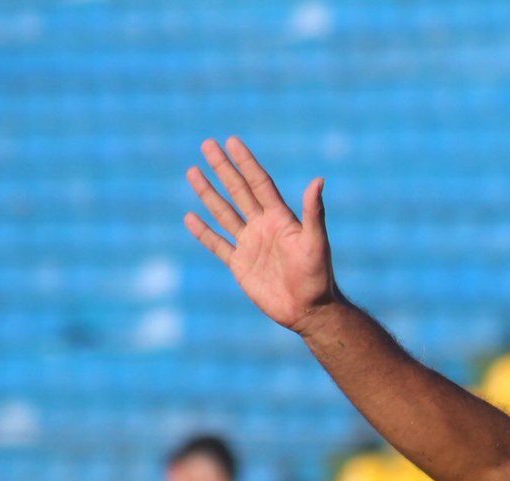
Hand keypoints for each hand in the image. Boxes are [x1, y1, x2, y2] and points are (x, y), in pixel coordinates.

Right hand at [184, 136, 338, 330]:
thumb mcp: (316, 242)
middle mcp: (263, 227)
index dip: (246, 162)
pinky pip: (217, 244)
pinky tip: (190, 217)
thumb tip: (319, 179)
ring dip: (209, 193)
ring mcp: (250, 245)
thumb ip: (313, 212)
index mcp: (281, 219)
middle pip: (238, 191)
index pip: (259, 183)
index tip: (232, 141)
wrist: (309, 310)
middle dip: (223, 168)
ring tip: (193, 171)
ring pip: (224, 213)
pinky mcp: (240, 265)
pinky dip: (203, 232)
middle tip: (208, 144)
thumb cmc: (318, 276)